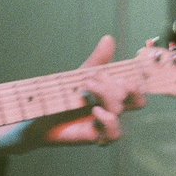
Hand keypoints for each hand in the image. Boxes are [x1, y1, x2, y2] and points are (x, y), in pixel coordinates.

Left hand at [4, 35, 145, 152]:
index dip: (137, 80)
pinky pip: (114, 134)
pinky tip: (95, 110)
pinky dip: (108, 121)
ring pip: (121, 111)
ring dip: (108, 96)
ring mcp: (105, 124)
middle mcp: (113, 109)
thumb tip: (109, 38)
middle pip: (137, 100)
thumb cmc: (61, 96)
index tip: (124, 71)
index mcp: (113, 93)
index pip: (137, 88)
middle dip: (124, 86)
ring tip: (88, 86)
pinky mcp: (96, 136)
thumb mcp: (80, 75)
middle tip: (99, 77)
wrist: (37, 117)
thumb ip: (97, 61)